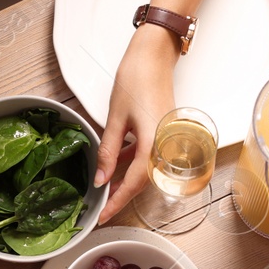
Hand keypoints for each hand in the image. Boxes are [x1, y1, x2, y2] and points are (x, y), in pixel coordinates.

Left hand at [95, 28, 178, 221]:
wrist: (154, 53)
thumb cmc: (137, 78)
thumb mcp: (115, 118)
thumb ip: (108, 151)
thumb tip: (101, 177)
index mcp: (155, 143)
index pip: (135, 183)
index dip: (118, 201)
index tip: (103, 215)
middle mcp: (166, 145)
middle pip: (143, 180)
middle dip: (122, 195)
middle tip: (103, 207)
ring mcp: (167, 138)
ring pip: (145, 169)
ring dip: (127, 179)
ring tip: (107, 188)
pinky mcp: (163, 131)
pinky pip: (149, 154)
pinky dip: (133, 161)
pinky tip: (118, 162)